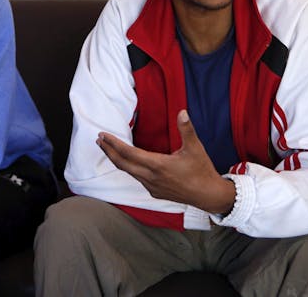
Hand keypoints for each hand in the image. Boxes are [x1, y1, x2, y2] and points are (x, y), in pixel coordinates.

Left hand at [97, 110, 234, 213]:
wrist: (208, 195)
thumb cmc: (201, 170)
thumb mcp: (195, 148)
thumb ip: (186, 129)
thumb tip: (182, 112)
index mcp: (158, 165)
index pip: (129, 153)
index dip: (114, 144)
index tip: (103, 135)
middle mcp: (151, 177)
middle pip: (122, 164)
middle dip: (109, 151)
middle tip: (99, 140)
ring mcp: (152, 186)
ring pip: (128, 172)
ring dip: (117, 160)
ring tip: (109, 150)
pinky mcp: (155, 192)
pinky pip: (137, 179)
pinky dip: (129, 169)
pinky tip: (129, 163)